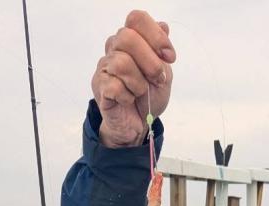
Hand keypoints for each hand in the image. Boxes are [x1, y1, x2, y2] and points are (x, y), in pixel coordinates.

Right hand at [92, 10, 175, 147]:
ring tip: (139, 92)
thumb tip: (163, 26)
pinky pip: (115, 86)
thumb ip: (161, 51)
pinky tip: (128, 100)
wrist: (139, 124)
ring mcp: (104, 66)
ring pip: (121, 63)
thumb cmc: (149, 96)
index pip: (136, 19)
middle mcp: (114, 48)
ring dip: (138, 83)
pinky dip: (128, 97)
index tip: (169, 57)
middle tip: (157, 79)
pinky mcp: (100, 87)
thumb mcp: (163, 74)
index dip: (155, 35)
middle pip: (127, 37)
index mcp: (130, 40)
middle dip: (150, 62)